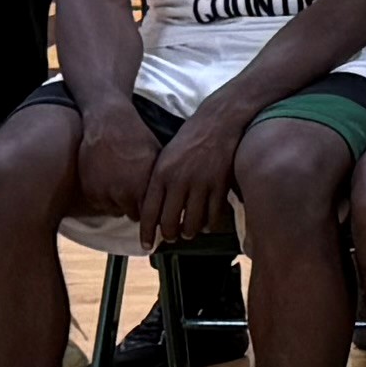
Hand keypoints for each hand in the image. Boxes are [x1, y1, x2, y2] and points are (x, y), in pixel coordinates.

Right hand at [77, 97, 162, 212]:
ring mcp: (104, 193)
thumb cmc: (137, 137)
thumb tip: (173, 197)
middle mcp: (123, 194)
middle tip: (136, 194)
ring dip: (119, 203)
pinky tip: (109, 183)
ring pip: (115, 211)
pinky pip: (99, 204)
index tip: (154, 208)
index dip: (154, 211)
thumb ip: (161, 182)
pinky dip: (104, 198)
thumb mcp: (158, 159)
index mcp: (143, 187)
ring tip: (122, 187)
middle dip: (136, 207)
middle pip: (133, 215)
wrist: (108, 122)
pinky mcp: (89, 190)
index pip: (151, 214)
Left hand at [139, 98, 252, 251]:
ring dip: (189, 232)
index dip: (146, 232)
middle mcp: (178, 181)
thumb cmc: (189, 138)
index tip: (146, 245)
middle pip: (170, 221)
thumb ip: (159, 181)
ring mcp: (200, 184)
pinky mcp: (220, 185)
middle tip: (171, 238)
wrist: (218, 121)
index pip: (149, 211)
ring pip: (192, 222)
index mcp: (161, 174)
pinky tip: (207, 225)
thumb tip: (153, 207)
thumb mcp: (165, 156)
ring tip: (188, 233)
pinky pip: (213, 215)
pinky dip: (210, 224)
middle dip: (169, 235)